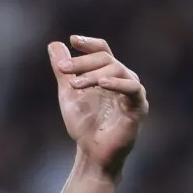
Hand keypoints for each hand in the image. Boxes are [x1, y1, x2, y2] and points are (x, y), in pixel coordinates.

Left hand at [48, 35, 147, 179]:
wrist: (92, 152)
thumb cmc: (84, 123)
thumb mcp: (69, 93)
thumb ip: (62, 71)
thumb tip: (53, 44)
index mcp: (109, 74)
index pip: (102, 51)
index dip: (89, 43)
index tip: (73, 40)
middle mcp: (124, 79)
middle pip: (106, 58)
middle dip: (82, 62)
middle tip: (62, 69)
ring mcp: (133, 93)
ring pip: (117, 70)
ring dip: (93, 74)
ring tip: (74, 83)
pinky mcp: (138, 107)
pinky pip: (133, 89)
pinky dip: (117, 83)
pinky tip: (101, 84)